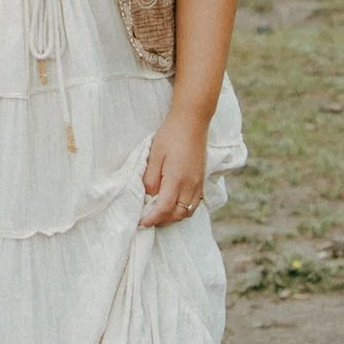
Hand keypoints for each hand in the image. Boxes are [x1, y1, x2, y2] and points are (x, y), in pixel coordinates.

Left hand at [139, 102, 210, 227]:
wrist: (192, 121)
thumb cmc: (171, 135)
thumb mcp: (154, 155)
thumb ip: (150, 178)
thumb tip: (148, 196)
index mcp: (176, 180)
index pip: (163, 209)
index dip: (152, 219)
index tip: (141, 223)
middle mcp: (190, 186)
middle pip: (177, 215)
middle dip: (162, 221)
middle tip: (147, 218)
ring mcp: (198, 184)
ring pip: (187, 212)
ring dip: (173, 217)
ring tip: (160, 213)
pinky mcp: (202, 180)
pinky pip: (194, 204)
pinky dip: (184, 210)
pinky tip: (174, 204)